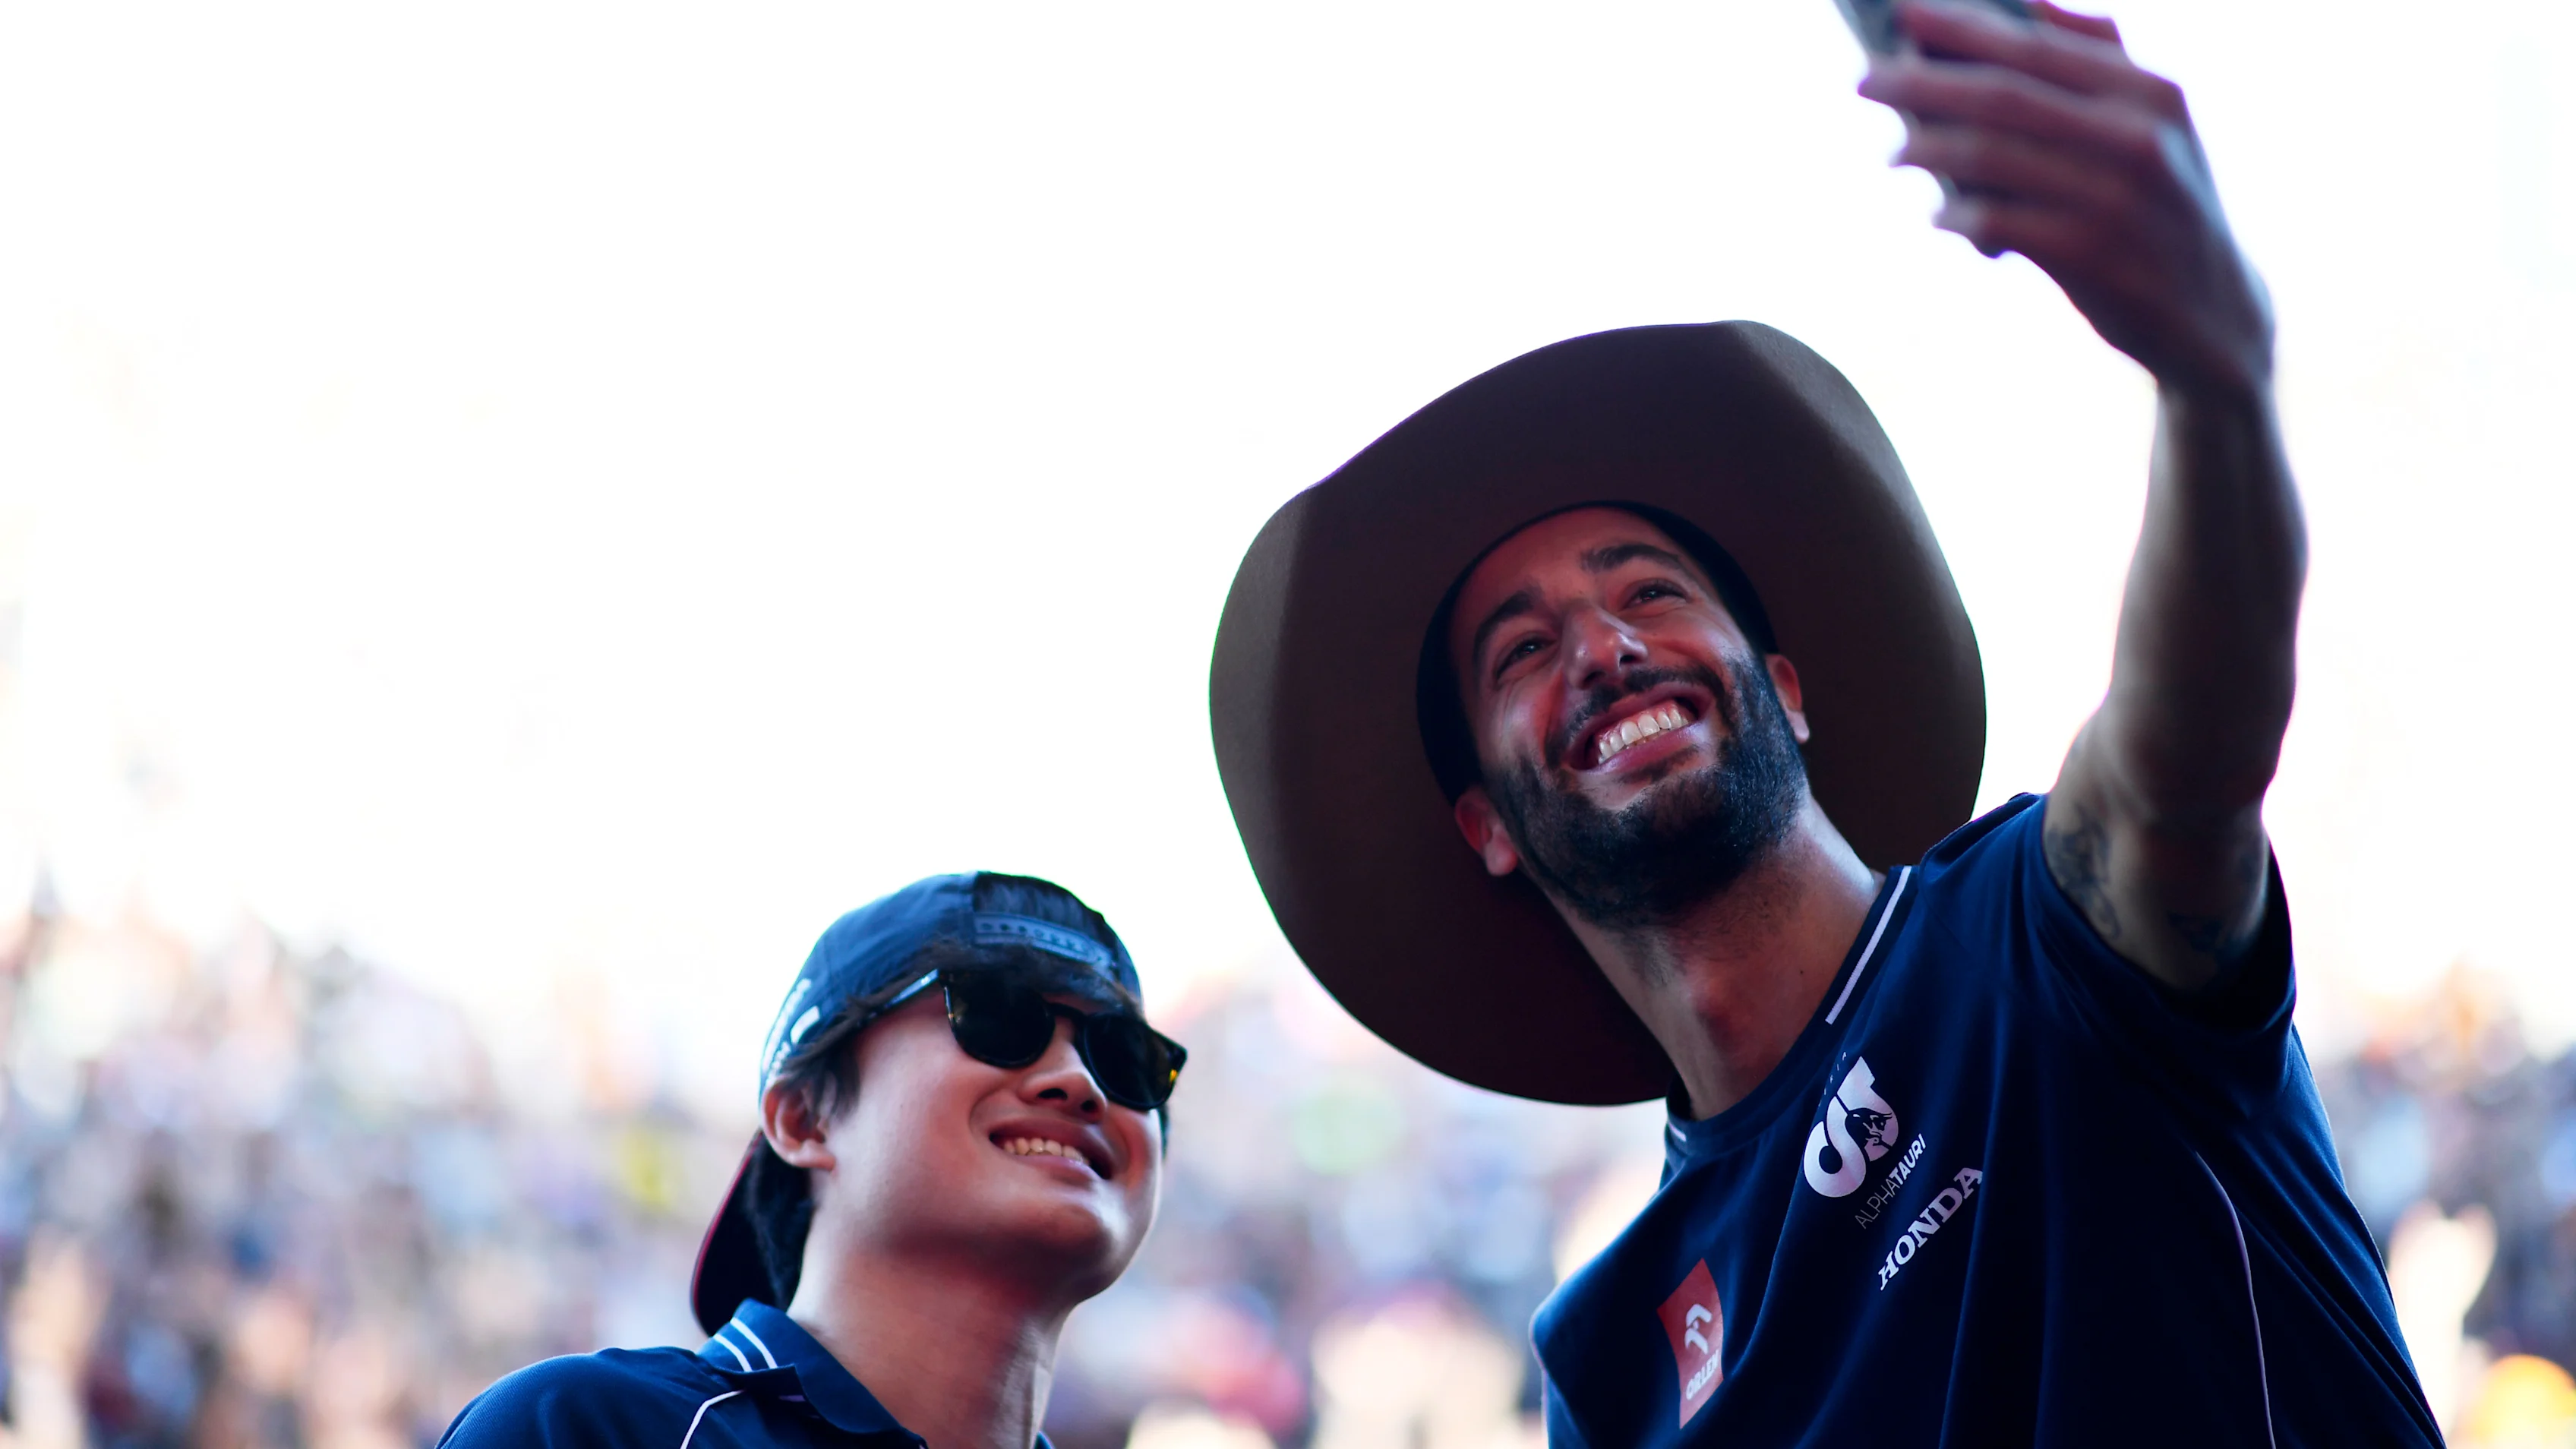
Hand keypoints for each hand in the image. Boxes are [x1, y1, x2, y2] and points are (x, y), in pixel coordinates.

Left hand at [1858, 0, 2272, 396]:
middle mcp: (2136, 137)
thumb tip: (2029, 1)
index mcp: (2149, 92)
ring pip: (1994, 158)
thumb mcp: (2155, 124)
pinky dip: (1961, 215)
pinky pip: (2001, 223)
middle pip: (2004, 96)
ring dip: (1928, 150)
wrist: (2213, 310)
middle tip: (1865, 80)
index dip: (1963, 27)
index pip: (2038, 46)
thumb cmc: (2158, 205)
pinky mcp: (2093, 257)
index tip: (1902, 11)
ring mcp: (2115, 198)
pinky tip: (1940, 213)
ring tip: (1894, 152)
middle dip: (1923, 84)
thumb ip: (2100, 58)